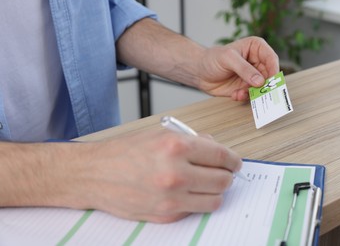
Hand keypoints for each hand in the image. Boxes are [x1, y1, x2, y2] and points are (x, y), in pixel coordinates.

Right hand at [76, 130, 241, 222]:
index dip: (233, 159)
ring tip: (208, 184)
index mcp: (175, 147)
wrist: (94, 174)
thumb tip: (215, 149)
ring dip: (216, 191)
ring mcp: (171, 198)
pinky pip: (196, 210)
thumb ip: (191, 141)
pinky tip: (189, 193)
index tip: (235, 162)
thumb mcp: (159, 134)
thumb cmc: (124, 152)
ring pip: (215, 200)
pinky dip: (198, 202)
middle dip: (227, 175)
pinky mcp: (166, 215)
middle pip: (223, 180)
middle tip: (224, 173)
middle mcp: (176, 173)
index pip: (221, 155)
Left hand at [198, 36, 278, 100]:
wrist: (200, 72)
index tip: (271, 81)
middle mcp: (257, 62)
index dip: (273, 70)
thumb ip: (244, 69)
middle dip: (263, 85)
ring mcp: (252, 76)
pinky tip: (235, 95)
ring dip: (252, 93)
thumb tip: (260, 81)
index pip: (271, 58)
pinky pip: (251, 95)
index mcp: (256, 48)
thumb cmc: (212, 59)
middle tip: (257, 91)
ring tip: (239, 93)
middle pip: (269, 75)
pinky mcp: (246, 87)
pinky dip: (244, 97)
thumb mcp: (228, 59)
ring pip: (261, 87)